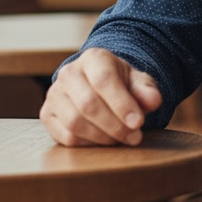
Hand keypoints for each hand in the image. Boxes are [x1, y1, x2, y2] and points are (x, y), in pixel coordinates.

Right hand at [39, 48, 162, 146]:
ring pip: (75, 122)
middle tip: (134, 137)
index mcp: (93, 58)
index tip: (139, 123)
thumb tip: (153, 101)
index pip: (104, 81)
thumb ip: (146, 90)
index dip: (122, 104)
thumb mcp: (138, 81)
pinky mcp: (47, 114)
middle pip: (88, 104)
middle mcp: (69, 73)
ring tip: (121, 139)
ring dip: (102, 137)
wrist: (97, 84)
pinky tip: (103, 140)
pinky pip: (66, 136)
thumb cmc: (120, 83)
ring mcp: (54, 94)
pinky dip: (88, 143)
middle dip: (115, 125)